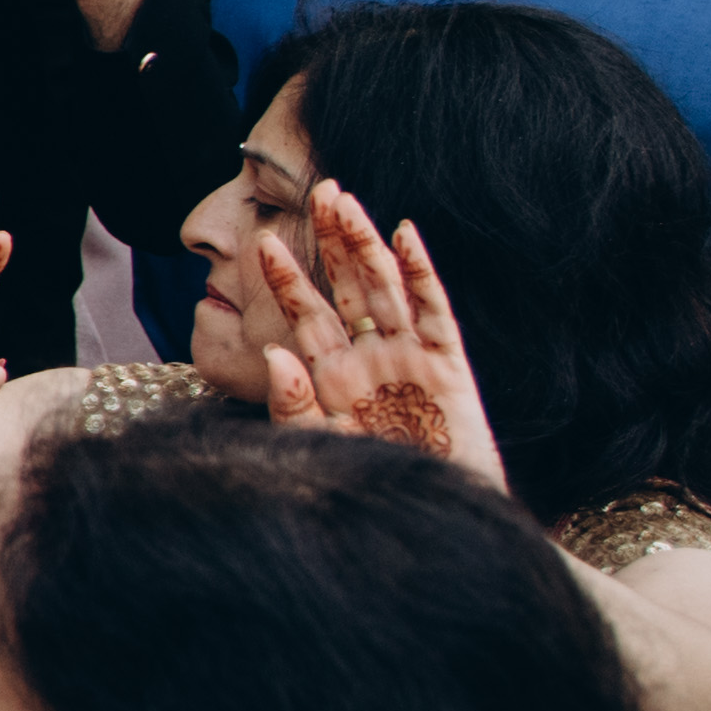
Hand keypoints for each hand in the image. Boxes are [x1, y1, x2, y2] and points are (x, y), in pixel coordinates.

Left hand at [255, 182, 505, 486]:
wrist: (431, 519)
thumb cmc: (369, 486)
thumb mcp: (319, 445)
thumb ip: (293, 403)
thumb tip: (275, 353)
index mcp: (332, 375)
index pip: (305, 314)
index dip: (288, 278)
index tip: (262, 241)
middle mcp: (368, 358)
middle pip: (346, 286)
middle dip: (332, 240)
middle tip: (318, 190)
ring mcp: (408, 358)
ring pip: (385, 287)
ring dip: (366, 243)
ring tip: (346, 199)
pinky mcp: (448, 367)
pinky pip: (434, 311)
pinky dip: (421, 273)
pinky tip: (405, 235)